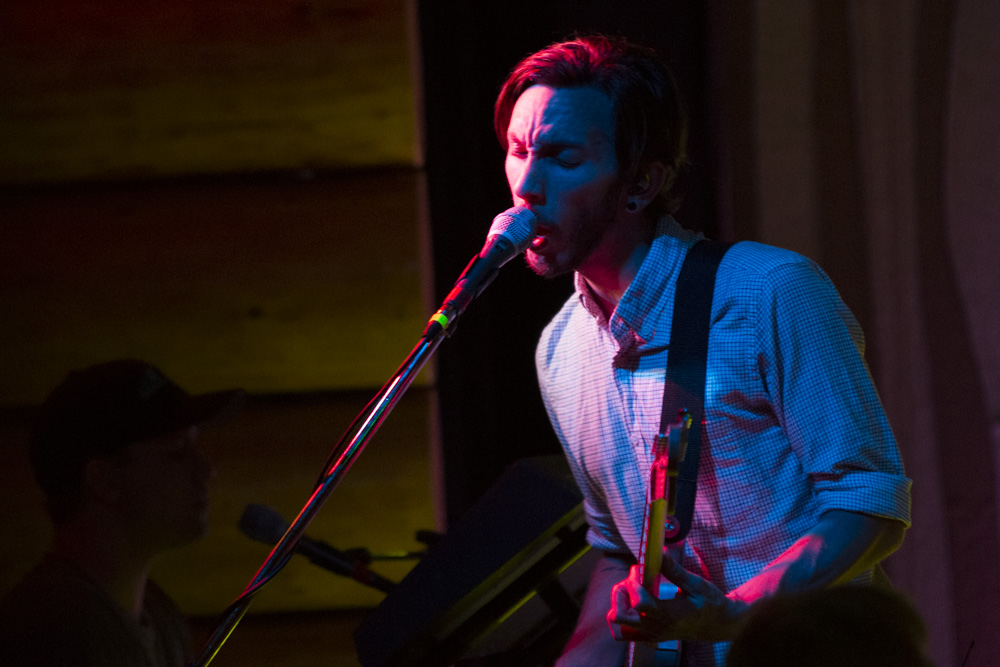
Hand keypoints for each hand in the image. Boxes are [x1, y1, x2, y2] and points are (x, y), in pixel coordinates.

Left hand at [606, 551, 748, 642]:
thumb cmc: (709, 602)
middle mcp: (656, 628)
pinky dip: (622, 617)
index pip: (639, 604)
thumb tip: (660, 553)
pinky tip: (634, 602)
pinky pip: (625, 633)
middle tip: (633, 579)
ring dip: (618, 605)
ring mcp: (652, 635)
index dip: (633, 584)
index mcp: (669, 616)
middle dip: (620, 593)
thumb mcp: (696, 584)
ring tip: (631, 591)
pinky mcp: (650, 637)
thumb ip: (675, 571)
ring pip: (619, 626)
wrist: (718, 624)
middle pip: (620, 616)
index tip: (638, 569)